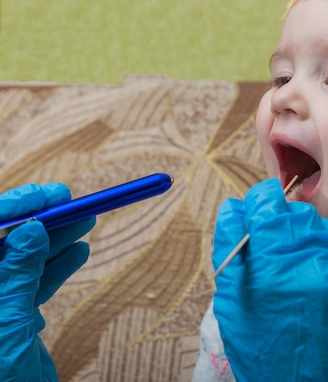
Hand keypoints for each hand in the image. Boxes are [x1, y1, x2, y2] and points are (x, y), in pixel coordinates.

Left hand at [0, 183, 94, 381]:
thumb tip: (29, 230)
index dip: (12, 210)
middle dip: (39, 220)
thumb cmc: (0, 379)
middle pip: (6, 244)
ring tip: (86, 222)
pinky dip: (60, 267)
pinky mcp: (15, 318)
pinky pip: (37, 283)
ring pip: (26, 261)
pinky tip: (80, 252)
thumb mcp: (6, 323)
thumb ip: (14, 275)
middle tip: (70, 201)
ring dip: (56, 240)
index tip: (45, 196)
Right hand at [213, 178, 327, 381]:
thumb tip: (235, 208)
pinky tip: (317, 273)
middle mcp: (315, 259)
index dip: (258, 204)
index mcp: (275, 265)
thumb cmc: (265, 348)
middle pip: (295, 212)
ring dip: (305, 237)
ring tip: (295, 268)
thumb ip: (231, 248)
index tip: (256, 213)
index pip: (268, 203)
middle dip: (280, 224)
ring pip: (320, 225)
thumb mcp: (233, 303)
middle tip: (273, 252)